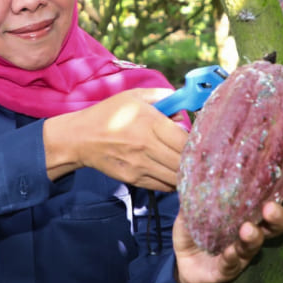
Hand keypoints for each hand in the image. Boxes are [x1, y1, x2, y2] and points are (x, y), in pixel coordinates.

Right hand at [43, 88, 187, 190]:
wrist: (80, 138)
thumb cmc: (110, 113)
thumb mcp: (135, 96)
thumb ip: (164, 97)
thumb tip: (184, 108)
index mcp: (150, 122)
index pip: (186, 139)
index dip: (199, 142)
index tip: (201, 140)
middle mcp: (146, 145)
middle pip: (184, 161)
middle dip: (194, 159)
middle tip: (198, 155)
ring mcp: (140, 165)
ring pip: (176, 177)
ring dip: (185, 173)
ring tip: (187, 165)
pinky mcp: (134, 179)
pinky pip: (163, 186)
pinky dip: (173, 181)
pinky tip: (173, 172)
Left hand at [173, 168, 282, 282]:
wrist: (180, 262)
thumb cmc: (194, 230)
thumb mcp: (192, 206)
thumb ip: (198, 189)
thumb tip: (199, 163)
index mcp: (248, 211)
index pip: (273, 198)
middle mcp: (252, 231)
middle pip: (275, 225)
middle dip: (278, 215)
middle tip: (270, 207)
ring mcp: (242, 252)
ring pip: (256, 245)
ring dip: (254, 237)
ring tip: (247, 229)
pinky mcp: (227, 269)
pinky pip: (232, 263)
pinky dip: (231, 256)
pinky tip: (229, 251)